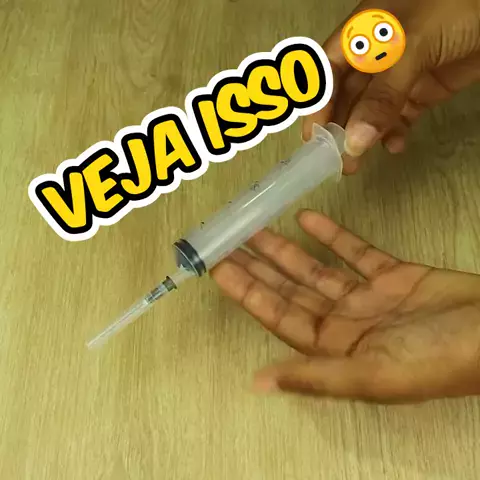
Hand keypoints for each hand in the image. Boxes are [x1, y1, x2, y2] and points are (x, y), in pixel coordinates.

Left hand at [211, 210, 479, 402]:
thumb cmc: (435, 360)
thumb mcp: (372, 376)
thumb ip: (315, 377)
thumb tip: (258, 384)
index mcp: (333, 348)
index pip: (277, 313)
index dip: (247, 290)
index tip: (219, 266)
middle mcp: (344, 321)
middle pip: (291, 288)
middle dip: (259, 264)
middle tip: (229, 239)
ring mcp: (367, 296)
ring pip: (316, 267)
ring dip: (287, 247)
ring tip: (257, 226)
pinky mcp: (392, 274)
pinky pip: (354, 252)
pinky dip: (331, 235)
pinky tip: (307, 217)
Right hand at [302, 0, 479, 172]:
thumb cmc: (453, 9)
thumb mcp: (411, 48)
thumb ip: (381, 96)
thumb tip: (354, 142)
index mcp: (361, 36)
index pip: (327, 74)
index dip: (317, 105)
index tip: (314, 138)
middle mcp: (374, 57)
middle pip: (346, 98)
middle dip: (339, 128)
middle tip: (336, 160)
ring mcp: (398, 76)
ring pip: (370, 112)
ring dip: (363, 137)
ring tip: (358, 162)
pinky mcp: (421, 91)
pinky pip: (399, 117)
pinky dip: (394, 133)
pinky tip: (395, 145)